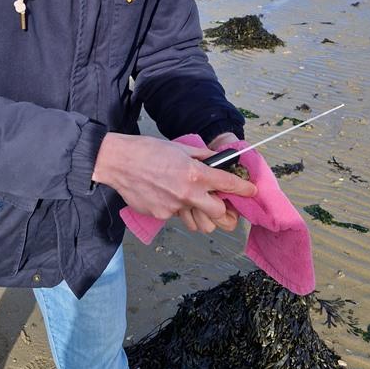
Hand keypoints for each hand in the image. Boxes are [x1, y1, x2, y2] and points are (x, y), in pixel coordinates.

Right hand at [92, 132, 256, 235]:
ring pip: (196, 220)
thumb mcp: (179, 148)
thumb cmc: (147, 150)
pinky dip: (174, 208)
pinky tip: (163, 194)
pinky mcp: (160, 215)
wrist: (118, 162)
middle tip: (218, 202)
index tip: (250, 191)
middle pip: (217, 214)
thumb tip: (216, 161)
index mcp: (195, 173)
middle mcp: (187, 194)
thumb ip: (201, 157)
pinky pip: (174, 216)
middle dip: (222, 210)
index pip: (228, 184)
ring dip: (198, 213)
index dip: (244, 189)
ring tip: (187, 199)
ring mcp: (173, 207)